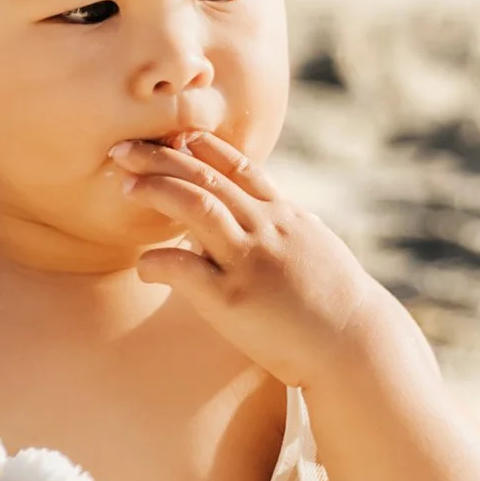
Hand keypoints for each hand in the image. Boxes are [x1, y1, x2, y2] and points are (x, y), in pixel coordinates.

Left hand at [110, 130, 379, 384]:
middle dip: (161, 157)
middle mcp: (267, 228)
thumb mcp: (316, 252)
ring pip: (196, 206)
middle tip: (123, 148)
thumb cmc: (337, 309)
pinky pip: (184, 268)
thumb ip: (286, 231)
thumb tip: (268, 219)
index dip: (200, 146)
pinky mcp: (234, 298)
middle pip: (207, 177)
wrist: (356, 346)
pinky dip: (157, 261)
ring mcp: (250, 260)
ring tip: (124, 187)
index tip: (172, 134)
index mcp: (285, 216)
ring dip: (156, 190)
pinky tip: (145, 267)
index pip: (238, 166)